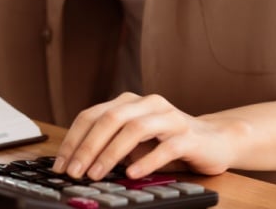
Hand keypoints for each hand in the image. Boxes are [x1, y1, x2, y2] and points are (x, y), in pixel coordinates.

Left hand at [53, 93, 239, 180]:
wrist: (214, 140)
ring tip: (97, 174)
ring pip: (134, 129)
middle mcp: (147, 103)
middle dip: (88, 147)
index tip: (61, 164)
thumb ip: (109, 143)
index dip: (73, 139)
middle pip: (110, 119)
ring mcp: (169, 117)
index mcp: (128, 102)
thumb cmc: (167, 141)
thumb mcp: (134, 141)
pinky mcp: (188, 136)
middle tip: (75, 171)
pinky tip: (132, 173)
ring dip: (111, 153)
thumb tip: (76, 163)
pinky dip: (146, 161)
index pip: (92, 115)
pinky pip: (165, 147)